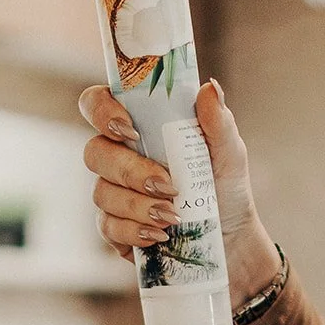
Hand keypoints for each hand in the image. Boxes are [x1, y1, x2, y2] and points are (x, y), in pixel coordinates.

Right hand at [78, 81, 281, 303]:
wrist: (230, 236)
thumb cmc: (224, 186)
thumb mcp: (228, 152)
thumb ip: (218, 122)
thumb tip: (210, 88)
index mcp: (138, 126)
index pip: (96, 103)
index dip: (101, 111)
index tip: (130, 129)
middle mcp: (117, 155)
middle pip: (95, 152)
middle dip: (131, 171)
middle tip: (168, 185)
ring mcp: (111, 192)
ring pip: (102, 193)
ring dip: (138, 205)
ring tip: (173, 216)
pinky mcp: (113, 227)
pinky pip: (107, 227)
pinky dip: (135, 231)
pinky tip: (159, 235)